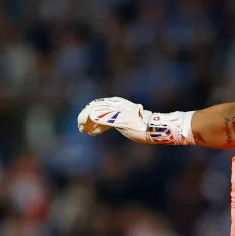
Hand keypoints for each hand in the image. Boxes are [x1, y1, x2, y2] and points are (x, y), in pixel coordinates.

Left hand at [77, 96, 192, 144]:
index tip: (90, 126)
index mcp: (118, 102)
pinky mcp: (114, 117)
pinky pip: (96, 118)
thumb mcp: (126, 119)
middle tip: (83, 129)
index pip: (99, 104)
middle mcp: (115, 103)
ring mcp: (115, 110)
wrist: (151, 128)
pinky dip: (89, 124)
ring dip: (85, 122)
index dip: (91, 114)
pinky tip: (90, 133)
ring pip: (92, 112)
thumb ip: (116, 118)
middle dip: (85, 118)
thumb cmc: (141, 126)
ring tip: (83, 131)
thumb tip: (108, 123)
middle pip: (93, 106)